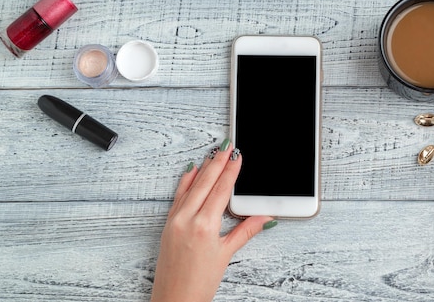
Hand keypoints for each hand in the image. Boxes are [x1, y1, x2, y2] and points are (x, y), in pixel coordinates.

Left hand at [150, 140, 274, 301]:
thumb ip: (245, 231)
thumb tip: (265, 218)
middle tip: (227, 147)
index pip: (221, 190)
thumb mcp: (226, 254)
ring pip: (191, 186)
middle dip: (217, 163)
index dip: (231, 171)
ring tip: (212, 154)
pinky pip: (178, 196)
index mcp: (204, 225)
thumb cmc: (198, 284)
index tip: (238, 158)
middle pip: (205, 182)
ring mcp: (175, 220)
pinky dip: (186, 181)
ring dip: (203, 168)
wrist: (174, 300)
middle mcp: (187, 219)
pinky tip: (190, 171)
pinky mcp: (168, 224)